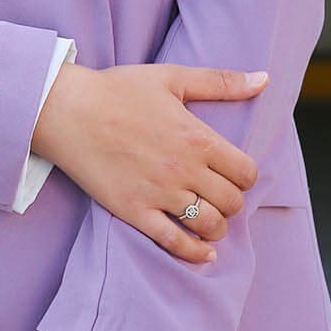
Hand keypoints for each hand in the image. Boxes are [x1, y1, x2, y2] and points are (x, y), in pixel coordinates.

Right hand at [32, 61, 265, 262]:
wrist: (67, 110)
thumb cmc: (117, 90)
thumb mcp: (172, 77)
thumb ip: (221, 81)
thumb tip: (264, 79)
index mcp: (198, 137)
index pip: (245, 172)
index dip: (244, 176)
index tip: (232, 173)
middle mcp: (184, 169)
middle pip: (232, 202)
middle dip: (231, 201)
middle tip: (217, 195)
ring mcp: (160, 193)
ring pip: (210, 225)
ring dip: (216, 226)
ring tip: (207, 219)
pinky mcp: (135, 211)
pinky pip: (174, 242)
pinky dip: (194, 253)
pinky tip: (203, 253)